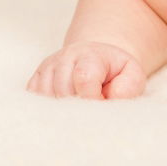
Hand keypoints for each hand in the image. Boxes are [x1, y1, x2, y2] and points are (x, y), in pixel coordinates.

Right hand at [26, 41, 146, 99]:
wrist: (98, 60)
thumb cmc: (116, 73)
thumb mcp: (132, 75)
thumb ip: (128, 87)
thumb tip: (110, 98)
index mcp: (90, 54)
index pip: (83, 78)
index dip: (92, 99)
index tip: (101, 105)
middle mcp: (64, 58)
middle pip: (63, 91)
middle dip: (78, 107)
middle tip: (91, 110)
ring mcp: (47, 68)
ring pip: (46, 98)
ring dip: (62, 111)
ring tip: (79, 108)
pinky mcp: (35, 80)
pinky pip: (34, 102)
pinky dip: (47, 111)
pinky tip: (63, 110)